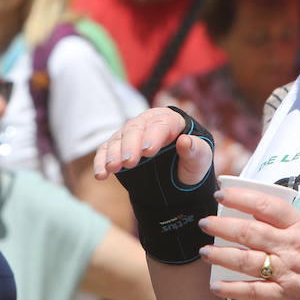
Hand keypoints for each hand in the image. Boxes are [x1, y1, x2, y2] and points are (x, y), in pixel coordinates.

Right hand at [94, 107, 210, 184]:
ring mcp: (130, 135)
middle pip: (135, 128)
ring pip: (119, 138)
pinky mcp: (118, 148)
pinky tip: (100, 175)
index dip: (154, 136)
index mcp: (170, 120)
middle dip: (130, 144)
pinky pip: (106, 150)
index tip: (149, 151)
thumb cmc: (191, 164)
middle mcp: (147, 123)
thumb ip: (195, 151)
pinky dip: (101, 161)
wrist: (177, 178)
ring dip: (114, 153)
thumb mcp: (199, 161)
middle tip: (129, 162)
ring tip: (112, 168)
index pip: (161, 124)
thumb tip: (185, 141)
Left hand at [197, 186, 299, 299]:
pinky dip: (232, 289)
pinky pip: (254, 292)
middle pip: (250, 232)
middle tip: (204, 222)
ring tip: (204, 251)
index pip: (268, 206)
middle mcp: (295, 248)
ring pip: (246, 261)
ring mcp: (291, 273)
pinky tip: (217, 286)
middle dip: (222, 226)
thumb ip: (295, 229)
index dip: (241, 198)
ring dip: (221, 255)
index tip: (222, 194)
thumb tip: (264, 221)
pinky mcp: (289, 298)